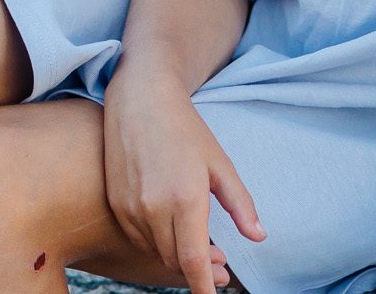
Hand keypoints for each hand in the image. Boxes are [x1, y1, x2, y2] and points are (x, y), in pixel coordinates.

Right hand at [103, 66, 266, 293]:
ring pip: (158, 252)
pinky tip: (174, 230)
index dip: (204, 287)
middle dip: (200, 269)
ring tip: (202, 247)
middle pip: (176, 260)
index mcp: (186, 198)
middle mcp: (154, 208)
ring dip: (178, 256)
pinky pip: (140, 239)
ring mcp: (131, 208)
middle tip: (223, 264)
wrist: (139, 100)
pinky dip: (158, 243)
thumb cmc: (185, 129)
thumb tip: (259, 236)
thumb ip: (240, 204)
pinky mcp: (117, 205)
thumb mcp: (220, 163)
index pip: (194, 261)